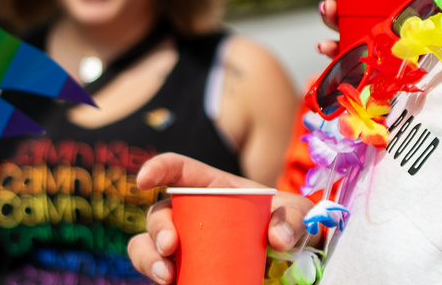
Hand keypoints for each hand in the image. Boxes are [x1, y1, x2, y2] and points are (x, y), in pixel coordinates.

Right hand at [128, 154, 309, 283]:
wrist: (289, 260)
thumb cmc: (289, 225)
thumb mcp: (297, 214)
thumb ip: (293, 218)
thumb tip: (277, 238)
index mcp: (213, 188)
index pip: (179, 171)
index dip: (158, 168)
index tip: (143, 180)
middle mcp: (191, 215)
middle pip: (160, 213)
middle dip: (157, 228)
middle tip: (171, 246)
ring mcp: (185, 245)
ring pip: (147, 246)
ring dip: (147, 258)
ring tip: (166, 276)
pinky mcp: (184, 271)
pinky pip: (160, 273)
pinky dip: (157, 278)